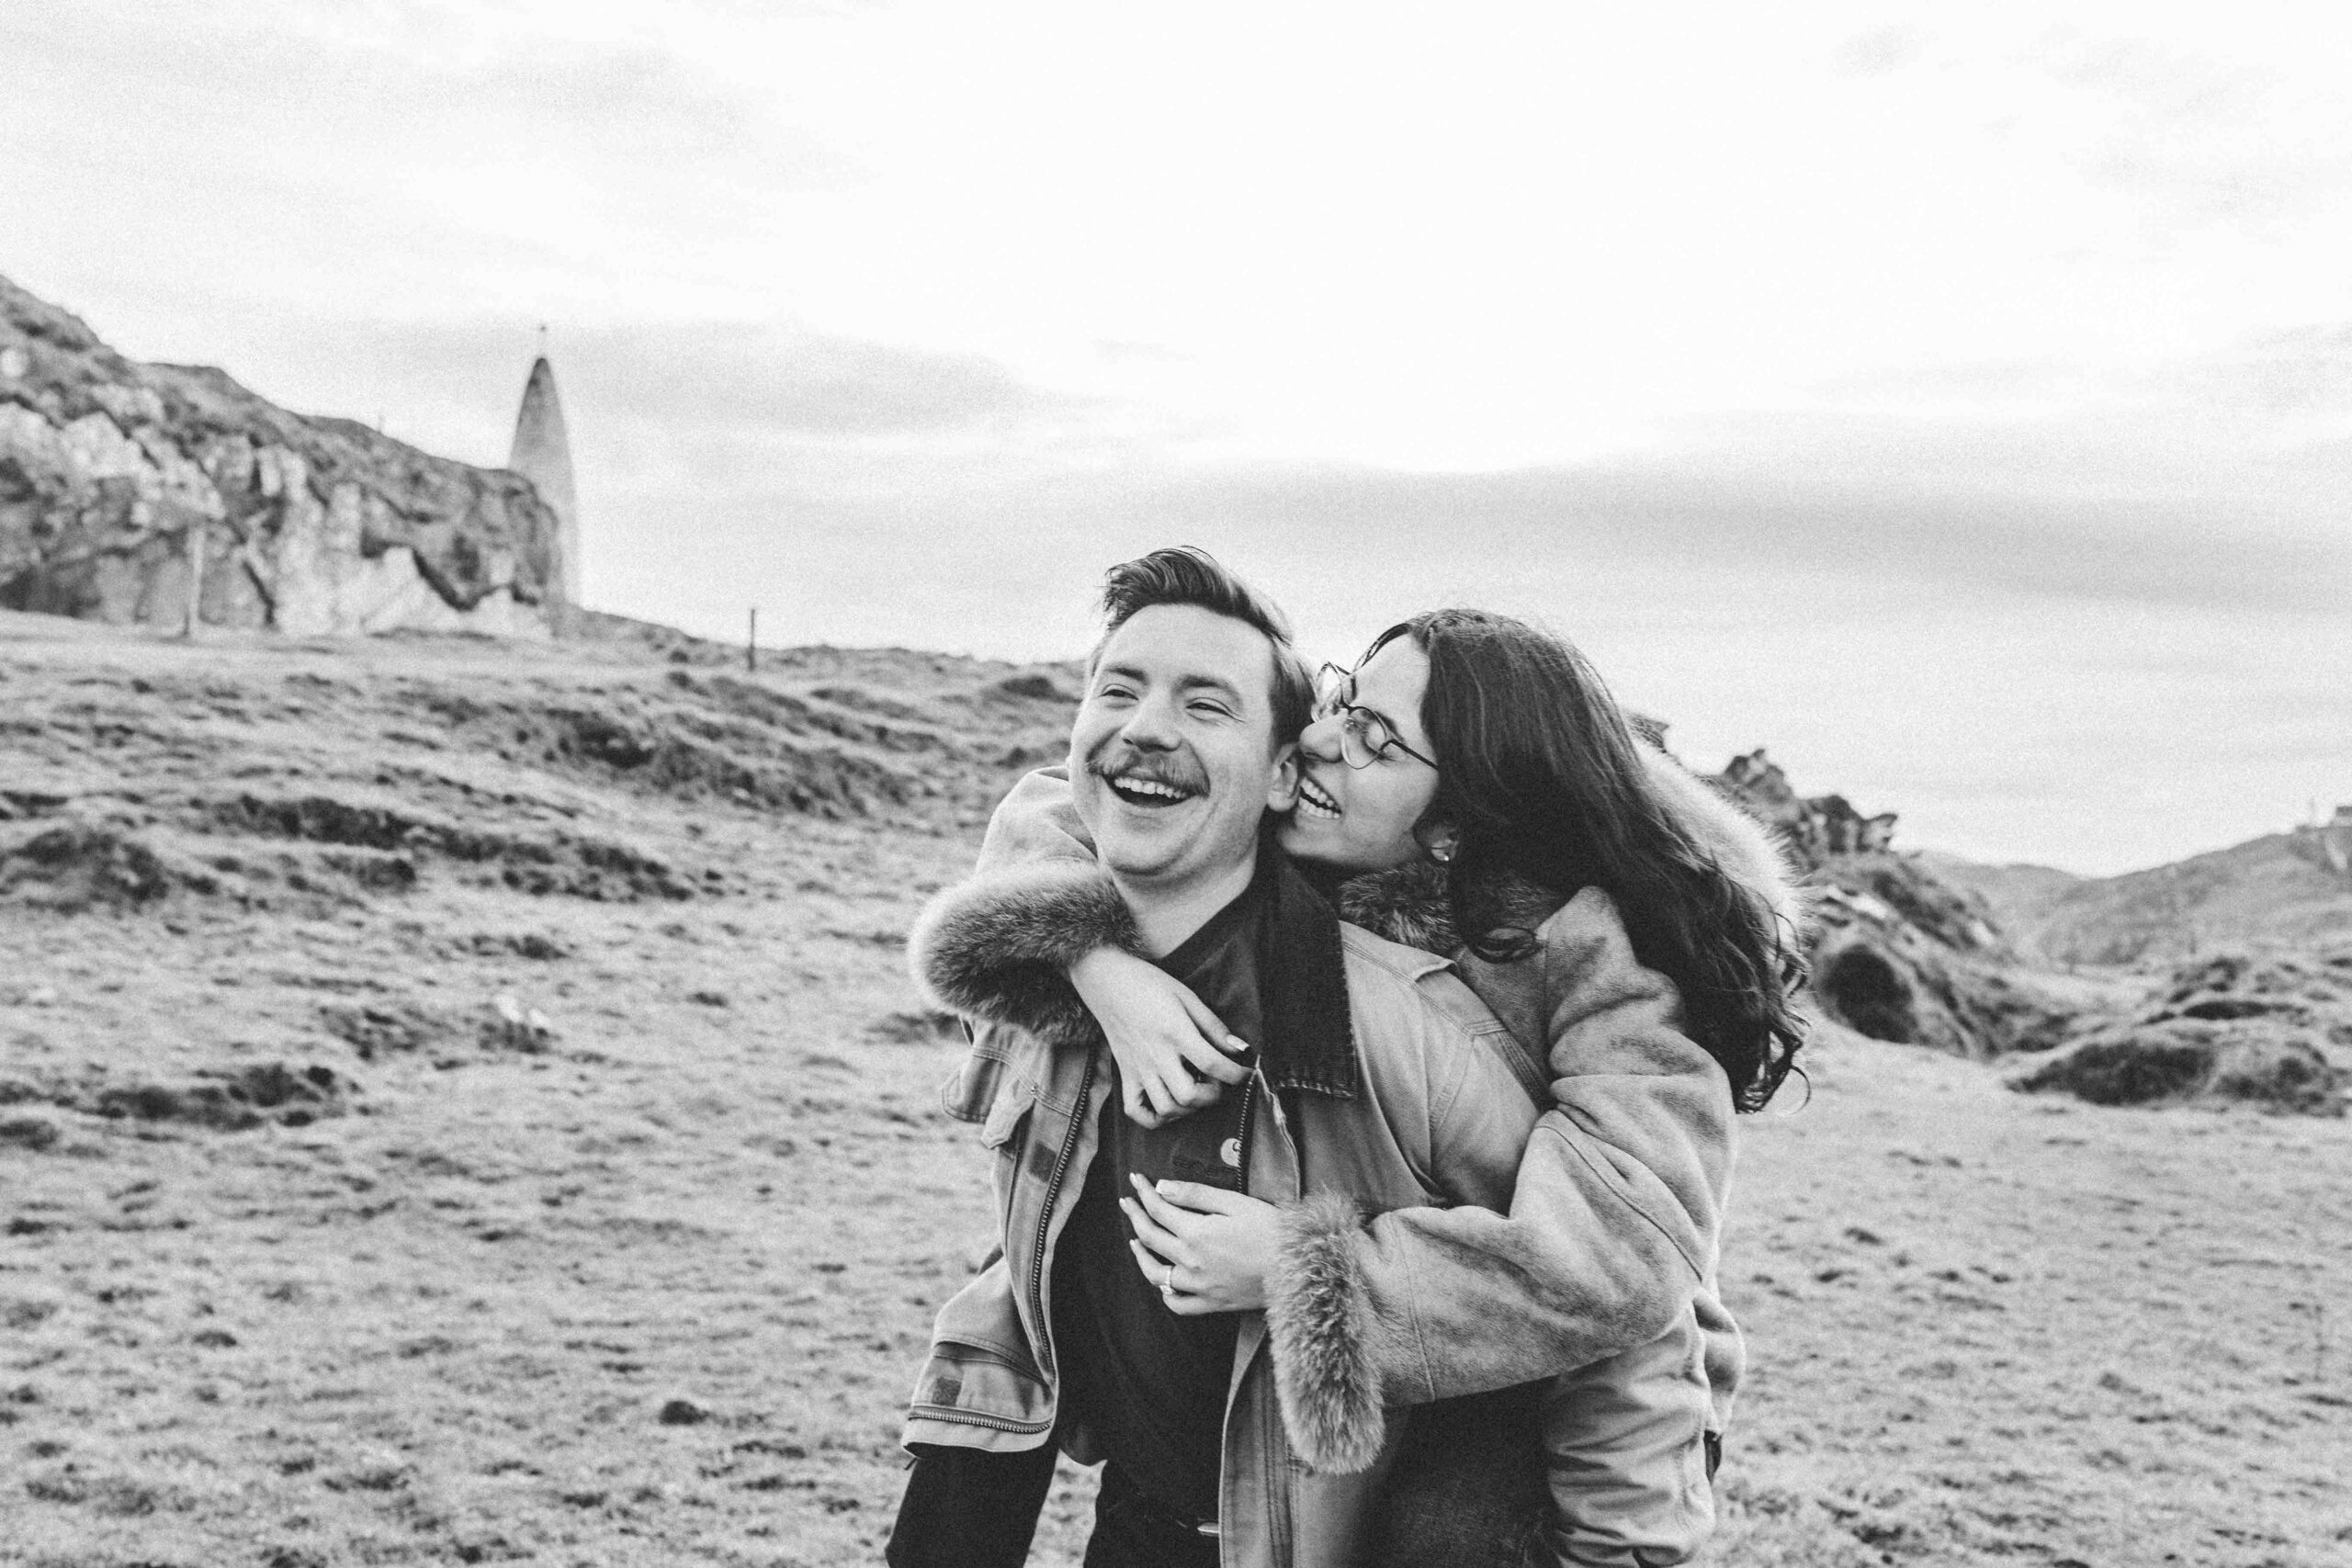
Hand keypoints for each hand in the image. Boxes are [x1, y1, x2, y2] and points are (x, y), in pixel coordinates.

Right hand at [1069, 950, 1250, 1127]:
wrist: (1106, 981)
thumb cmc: (1149, 984)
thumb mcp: (1187, 996)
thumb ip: (1213, 1025)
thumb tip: (1239, 1048)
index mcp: (1175, 1032)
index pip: (1212, 1064)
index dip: (1236, 1074)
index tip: (1245, 1072)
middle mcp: (1156, 1055)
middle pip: (1189, 1096)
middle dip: (1212, 1096)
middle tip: (1216, 1081)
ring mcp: (1138, 1069)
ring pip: (1166, 1109)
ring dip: (1188, 1108)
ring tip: (1195, 1091)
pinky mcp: (1125, 1075)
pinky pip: (1136, 1111)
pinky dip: (1155, 1117)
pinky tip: (1169, 1104)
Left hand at [1122, 1175, 1279, 1314]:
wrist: (1300, 1267)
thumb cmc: (1272, 1230)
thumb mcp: (1234, 1202)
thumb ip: (1195, 1195)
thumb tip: (1161, 1188)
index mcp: (1196, 1232)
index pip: (1158, 1209)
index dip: (1143, 1192)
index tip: (1136, 1179)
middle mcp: (1191, 1261)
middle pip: (1151, 1237)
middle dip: (1135, 1215)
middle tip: (1127, 1202)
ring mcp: (1200, 1286)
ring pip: (1157, 1274)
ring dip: (1141, 1256)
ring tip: (1135, 1242)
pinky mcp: (1213, 1303)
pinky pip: (1179, 1304)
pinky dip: (1166, 1293)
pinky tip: (1164, 1283)